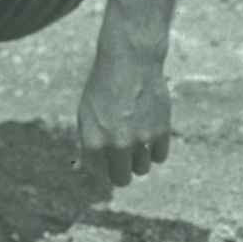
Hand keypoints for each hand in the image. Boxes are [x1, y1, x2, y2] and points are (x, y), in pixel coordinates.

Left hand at [75, 23, 171, 187]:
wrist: (130, 62)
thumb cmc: (103, 88)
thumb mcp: (85, 114)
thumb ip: (86, 144)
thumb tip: (81, 170)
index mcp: (93, 142)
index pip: (97, 175)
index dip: (100, 170)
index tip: (103, 163)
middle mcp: (117, 145)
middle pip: (121, 179)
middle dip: (119, 171)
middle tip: (120, 159)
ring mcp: (140, 140)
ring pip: (142, 170)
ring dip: (137, 160)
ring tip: (134, 141)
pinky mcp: (161, 132)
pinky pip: (159, 157)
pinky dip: (154, 150)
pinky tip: (148, 133)